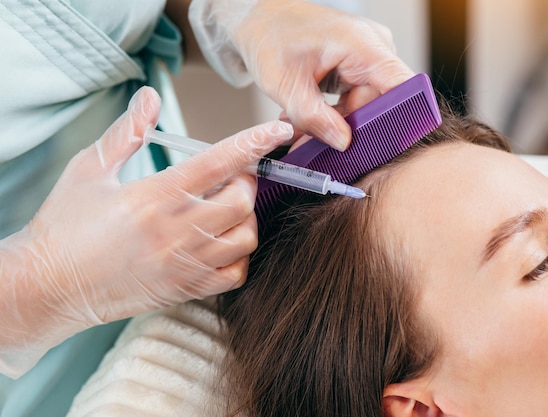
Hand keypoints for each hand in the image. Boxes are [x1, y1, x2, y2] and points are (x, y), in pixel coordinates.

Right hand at [0, 86, 293, 377]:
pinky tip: (220, 241)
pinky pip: (236, 274)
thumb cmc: (65, 227)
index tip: (278, 130)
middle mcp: (175, 232)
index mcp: (153, 196)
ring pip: (246, 237)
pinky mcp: (186, 289)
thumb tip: (148, 97)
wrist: (49, 287)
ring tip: (225, 208)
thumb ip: (126, 132)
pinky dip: (239, 255)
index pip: (219, 162)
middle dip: (247, 180)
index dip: (254, 141)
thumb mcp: (89, 170)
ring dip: (245, 217)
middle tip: (233, 175)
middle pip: (242, 200)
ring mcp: (184, 265)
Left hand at [188, 0, 414, 149]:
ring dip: (335, 125)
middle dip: (349, 130)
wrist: (261, 22)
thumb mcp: (286, 84)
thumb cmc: (271, 37)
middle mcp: (372, 50)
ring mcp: (366, 59)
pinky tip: (308, 119)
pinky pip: (355, 102)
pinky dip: (332, 115)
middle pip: (380, 104)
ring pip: (365, 108)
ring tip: (302, 131)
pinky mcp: (356, 69)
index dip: (400, 119)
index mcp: (362, 45)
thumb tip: (343, 143)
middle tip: (317, 145)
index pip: (402, 87)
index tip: (380, 145)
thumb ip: (314, 117)